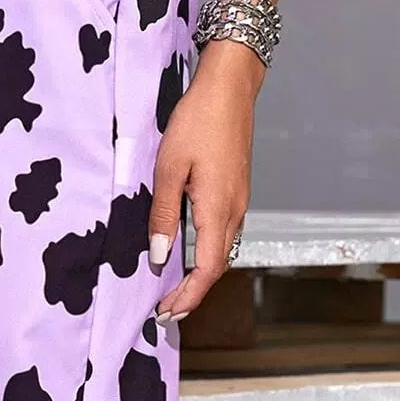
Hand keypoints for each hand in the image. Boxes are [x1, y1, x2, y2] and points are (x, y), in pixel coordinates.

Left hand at [147, 39, 262, 319]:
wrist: (230, 88)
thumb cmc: (197, 121)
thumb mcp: (169, 167)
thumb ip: (164, 215)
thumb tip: (160, 256)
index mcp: (218, 210)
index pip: (207, 270)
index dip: (188, 297)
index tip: (166, 312)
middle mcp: (234, 213)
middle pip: (217, 268)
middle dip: (193, 294)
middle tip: (166, 311)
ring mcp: (239, 203)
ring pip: (221, 253)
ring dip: (200, 277)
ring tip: (175, 290)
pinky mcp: (236, 192)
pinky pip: (223, 235)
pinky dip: (206, 255)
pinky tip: (189, 254)